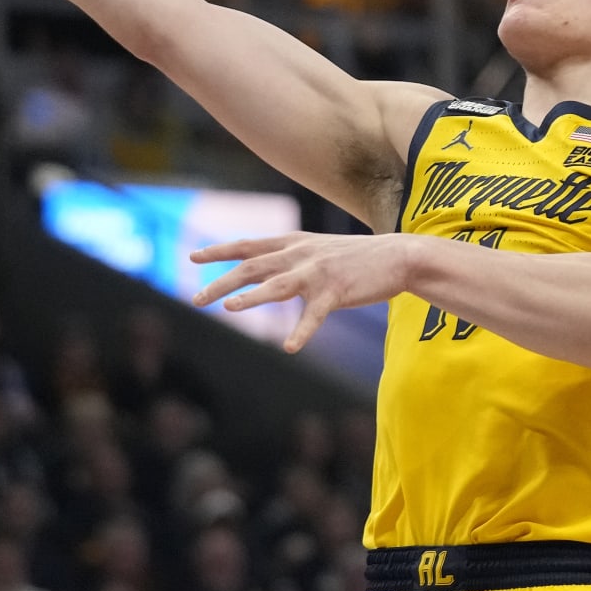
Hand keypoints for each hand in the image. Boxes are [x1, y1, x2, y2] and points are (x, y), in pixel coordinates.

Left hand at [190, 232, 415, 352]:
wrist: (397, 255)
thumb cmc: (356, 257)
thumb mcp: (318, 249)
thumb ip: (291, 256)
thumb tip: (264, 268)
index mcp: (293, 243)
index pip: (248, 246)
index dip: (219, 250)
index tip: (192, 256)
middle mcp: (299, 255)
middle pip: (252, 267)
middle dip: (221, 283)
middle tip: (196, 299)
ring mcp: (317, 273)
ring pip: (277, 286)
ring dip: (251, 298)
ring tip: (228, 309)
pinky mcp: (336, 292)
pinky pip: (314, 315)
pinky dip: (301, 332)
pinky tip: (289, 347)